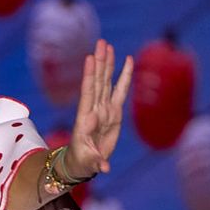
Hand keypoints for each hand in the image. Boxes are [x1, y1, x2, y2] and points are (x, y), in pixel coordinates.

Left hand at [65, 39, 133, 182]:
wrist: (83, 162)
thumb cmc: (82, 161)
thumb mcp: (88, 162)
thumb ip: (97, 162)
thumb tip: (104, 167)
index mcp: (86, 117)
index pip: (88, 92)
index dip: (89, 75)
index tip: (89, 58)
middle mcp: (94, 108)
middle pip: (97, 81)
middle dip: (99, 62)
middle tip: (101, 42)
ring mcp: (104, 108)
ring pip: (106, 81)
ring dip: (107, 63)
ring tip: (107, 45)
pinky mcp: (114, 111)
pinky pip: (120, 90)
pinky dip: (124, 75)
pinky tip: (128, 60)